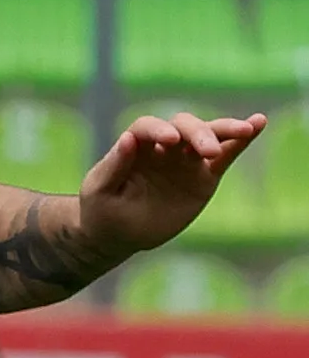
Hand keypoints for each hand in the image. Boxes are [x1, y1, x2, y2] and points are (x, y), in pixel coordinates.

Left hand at [81, 109, 265, 257]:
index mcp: (135, 146)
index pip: (149, 127)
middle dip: (198, 133)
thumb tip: (128, 138)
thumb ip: (114, 166)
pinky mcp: (203, 176)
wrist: (117, 233)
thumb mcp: (99, 191)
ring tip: (246, 129)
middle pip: (184, 127)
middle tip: (207, 150)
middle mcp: (163, 146)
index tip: (169, 141)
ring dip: (226, 131)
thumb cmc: (102, 209)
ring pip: (209, 136)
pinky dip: (240, 141)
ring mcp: (185, 160)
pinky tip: (257, 124)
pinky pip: (225, 155)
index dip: (159, 130)